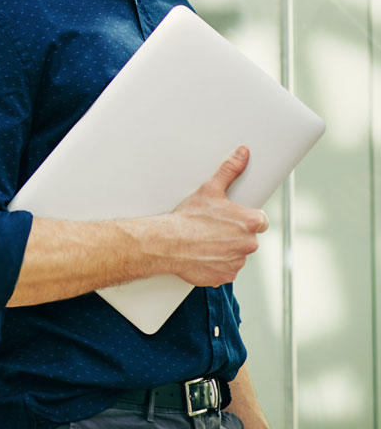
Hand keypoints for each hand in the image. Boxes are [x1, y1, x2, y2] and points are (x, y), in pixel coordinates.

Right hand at [168, 146, 269, 286]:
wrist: (168, 242)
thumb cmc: (188, 217)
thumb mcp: (210, 189)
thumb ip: (230, 170)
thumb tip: (243, 154)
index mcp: (249, 222)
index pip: (260, 221)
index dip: (246, 218)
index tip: (232, 218)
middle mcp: (248, 244)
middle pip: (248, 238)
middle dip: (234, 234)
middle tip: (213, 228)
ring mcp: (237, 262)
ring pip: (237, 254)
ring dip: (226, 249)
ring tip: (205, 241)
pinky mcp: (224, 276)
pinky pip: (226, 270)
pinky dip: (217, 264)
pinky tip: (203, 254)